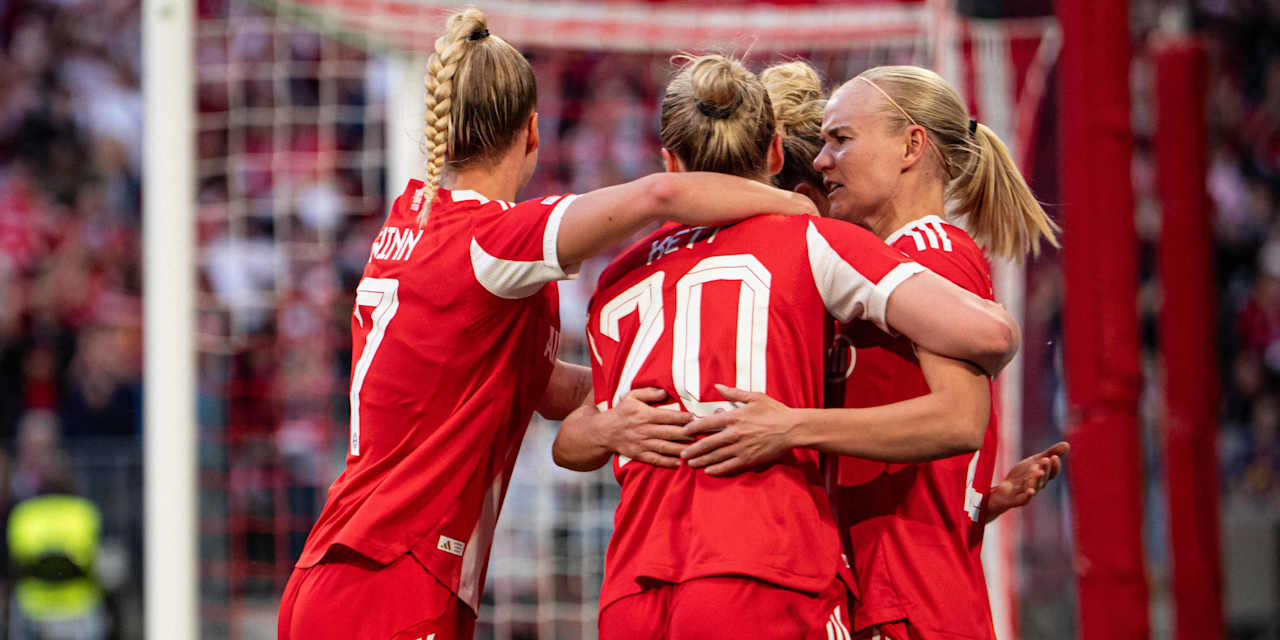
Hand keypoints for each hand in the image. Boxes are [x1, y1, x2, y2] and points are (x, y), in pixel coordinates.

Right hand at [600, 388, 694, 467]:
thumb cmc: (622, 412)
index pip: (667, 416)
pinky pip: (656, 460)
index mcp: (644, 414)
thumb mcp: (632, 396)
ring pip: (665, 447)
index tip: (695, 418)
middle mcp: (644, 430)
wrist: (604, 431)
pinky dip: (668, 463)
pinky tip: (680, 463)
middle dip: (687, 434)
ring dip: (681, 449)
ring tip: (695, 450)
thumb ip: (649, 392)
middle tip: (702, 435)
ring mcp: (642, 444)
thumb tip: (665, 392)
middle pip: (670, 432)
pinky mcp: (639, 455)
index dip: (682, 418)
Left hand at [681, 384, 796, 474]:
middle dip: (692, 449)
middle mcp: (734, 433)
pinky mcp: (748, 459)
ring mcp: (740, 448)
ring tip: (690, 464)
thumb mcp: (754, 397)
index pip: (706, 423)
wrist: (792, 429)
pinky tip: (708, 470)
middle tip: (682, 453)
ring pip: (715, 456)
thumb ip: (734, 393)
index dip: (692, 428)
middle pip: (707, 443)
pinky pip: (729, 466)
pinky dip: (717, 469)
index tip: (684, 432)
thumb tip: (717, 386)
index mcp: (734, 417)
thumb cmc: (774, 411)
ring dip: (701, 460)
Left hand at [985, 441, 1069, 521]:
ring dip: (1036, 479)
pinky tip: (1031, 491)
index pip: (1052, 473)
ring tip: (1038, 471)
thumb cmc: (1022, 476)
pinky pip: (1025, 499)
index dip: (1054, 466)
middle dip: (1045, 469)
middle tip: (1045, 459)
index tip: (1054, 456)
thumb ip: (1050, 453)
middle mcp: (1038, 486)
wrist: (1004, 492)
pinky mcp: (1018, 500)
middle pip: (1043, 478)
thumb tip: (1067, 444)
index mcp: (1043, 477)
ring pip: (1034, 486)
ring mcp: (1028, 493)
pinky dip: (1028, 495)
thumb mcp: (1035, 462)